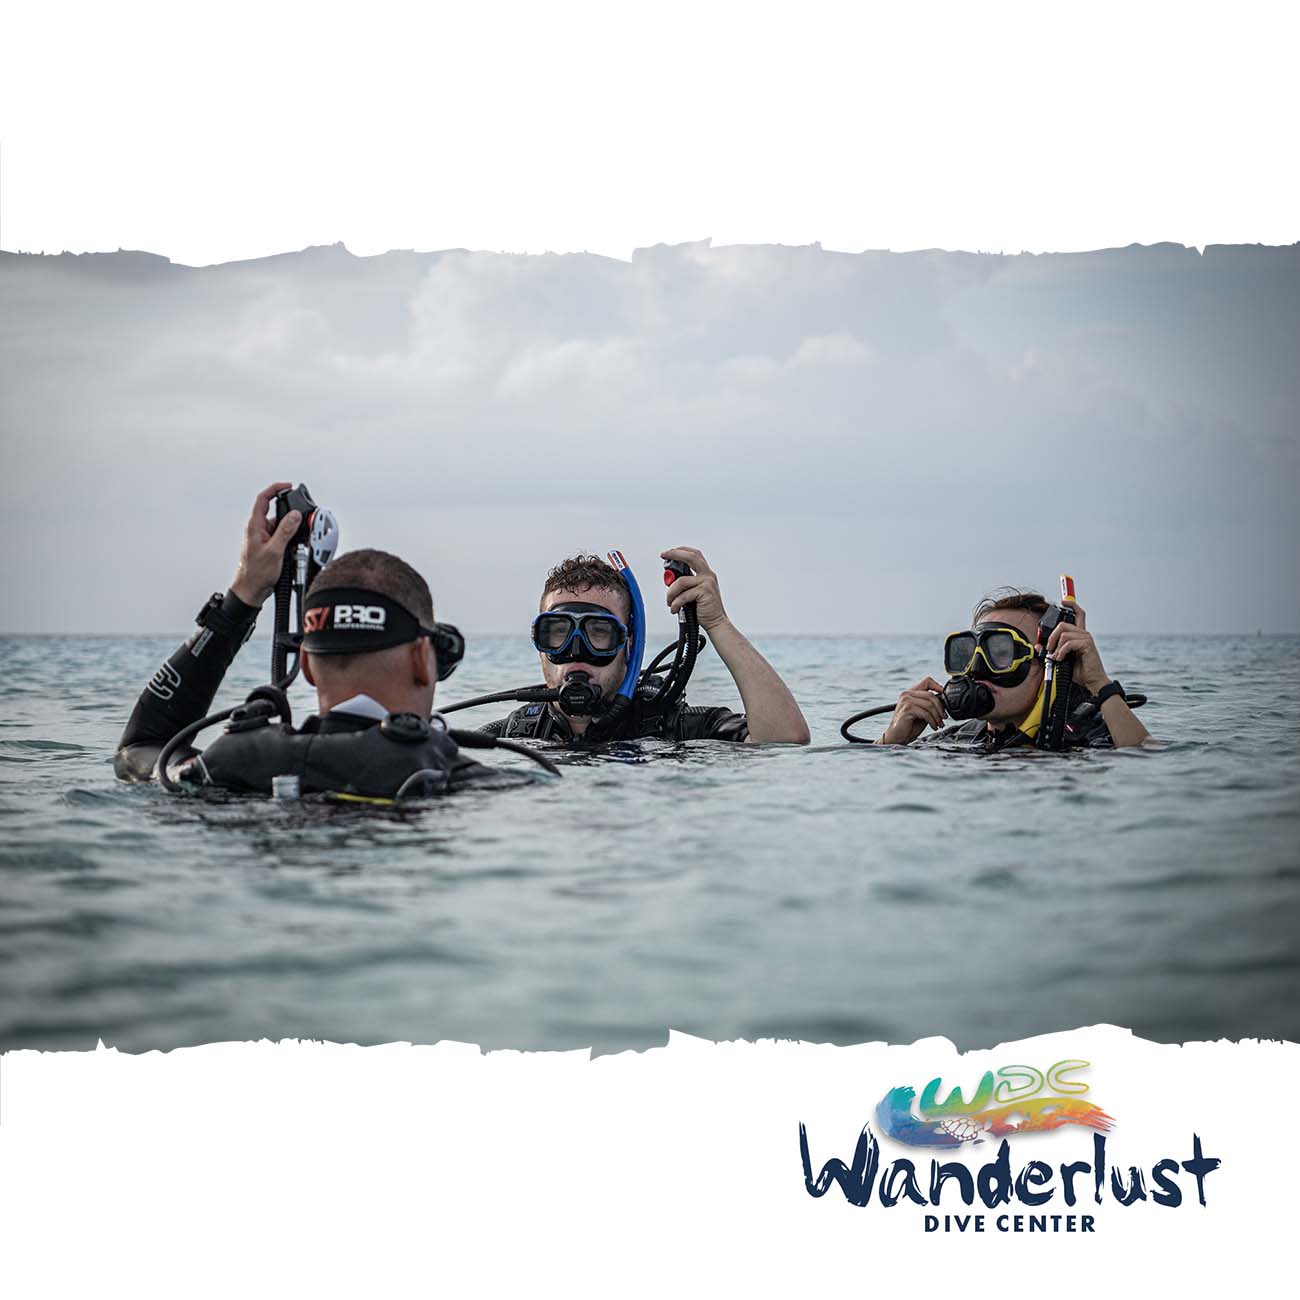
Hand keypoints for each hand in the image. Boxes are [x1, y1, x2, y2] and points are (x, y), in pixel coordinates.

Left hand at [230, 482, 301, 605]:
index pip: (263, 499)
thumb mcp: (274, 551)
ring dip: (291, 532)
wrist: (251, 590)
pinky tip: (293, 549)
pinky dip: (290, 540)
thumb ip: (285, 531)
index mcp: (254, 526)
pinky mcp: (269, 545)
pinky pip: (282, 537)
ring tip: (295, 543)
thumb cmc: (256, 573)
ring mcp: (264, 537)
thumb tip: (294, 515)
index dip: (275, 489)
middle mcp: (258, 529)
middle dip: (290, 516)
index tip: (288, 487)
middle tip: (301, 520)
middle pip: (276, 512)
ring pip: (281, 526)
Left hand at [661, 546, 729, 630]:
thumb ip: (684, 584)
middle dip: (675, 554)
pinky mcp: (704, 592)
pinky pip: (683, 595)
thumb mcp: (693, 592)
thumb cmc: (704, 609)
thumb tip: (669, 579)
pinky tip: (675, 608)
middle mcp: (708, 576)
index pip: (694, 555)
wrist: (716, 622)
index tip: (668, 552)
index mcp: (706, 574)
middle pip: (691, 558)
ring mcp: (707, 583)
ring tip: (670, 601)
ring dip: (671, 592)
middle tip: (664, 555)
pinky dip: (676, 603)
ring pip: (681, 581)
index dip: (681, 550)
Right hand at [878, 676, 946, 744]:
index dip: (938, 686)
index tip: (945, 696)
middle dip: (941, 708)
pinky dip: (932, 721)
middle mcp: (907, 694)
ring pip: (929, 705)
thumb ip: (930, 704)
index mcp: (911, 692)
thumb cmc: (910, 725)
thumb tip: (944, 701)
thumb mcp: (923, 712)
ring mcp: (906, 701)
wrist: (897, 737)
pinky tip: (934, 726)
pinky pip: (925, 713)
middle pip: (931, 695)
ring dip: (937, 717)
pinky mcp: (907, 710)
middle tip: (944, 718)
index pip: (927, 681)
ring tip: (939, 724)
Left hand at [1045, 606, 1109, 693]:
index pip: (1078, 614)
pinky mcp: (1087, 645)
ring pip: (1064, 634)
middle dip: (1051, 636)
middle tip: (1048, 648)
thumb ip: (1052, 650)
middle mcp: (1084, 634)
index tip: (1063, 601)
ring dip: (1056, 647)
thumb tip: (1039, 645)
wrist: (1092, 682)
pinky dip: (1061, 651)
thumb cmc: (1079, 671)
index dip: (1071, 605)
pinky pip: (1068, 643)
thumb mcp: (1062, 658)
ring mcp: (1086, 639)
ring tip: (1056, 657)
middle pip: (1063, 623)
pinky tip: (1061, 659)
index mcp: (1079, 635)